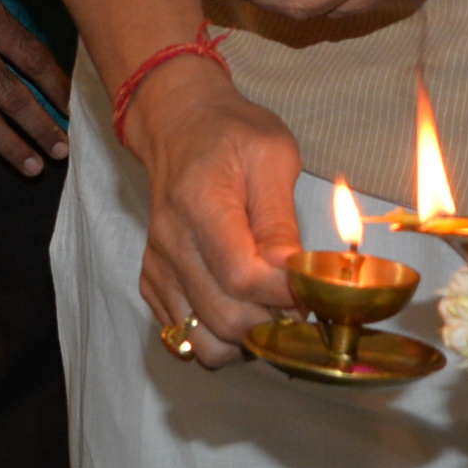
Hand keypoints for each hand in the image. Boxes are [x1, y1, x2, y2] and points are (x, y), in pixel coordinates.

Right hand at [124, 58, 301, 370]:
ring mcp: (157, 267)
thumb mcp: (273, 156)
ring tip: (270, 310)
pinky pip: (187, 338)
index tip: (314, 287)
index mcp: (199, 204)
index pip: (242, 277)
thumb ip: (281, 219)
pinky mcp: (153, 283)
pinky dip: (220, 337)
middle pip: (225, 317)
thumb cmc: (232, 135)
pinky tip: (242, 307)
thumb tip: (295, 276)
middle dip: (274, 323)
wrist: (180, 126)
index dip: (286, 294)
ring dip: (246, 341)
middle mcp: (170, 243)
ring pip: (204, 341)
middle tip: (301, 302)